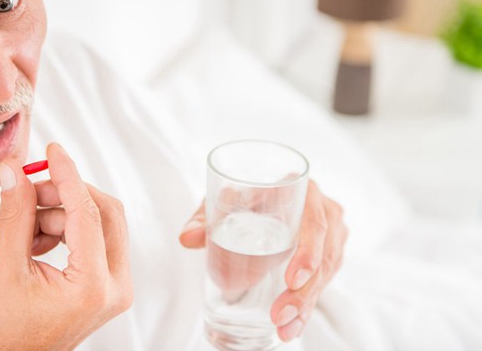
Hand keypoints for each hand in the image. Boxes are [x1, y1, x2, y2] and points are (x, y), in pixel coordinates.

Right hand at [0, 143, 132, 350]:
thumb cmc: (10, 332)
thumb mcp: (5, 269)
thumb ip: (14, 216)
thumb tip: (15, 172)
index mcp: (93, 286)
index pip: (86, 213)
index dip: (68, 176)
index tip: (54, 150)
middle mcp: (116, 286)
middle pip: (106, 212)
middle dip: (68, 193)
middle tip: (32, 186)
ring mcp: (118, 285)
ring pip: (101, 222)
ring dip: (63, 212)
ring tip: (26, 227)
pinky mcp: (110, 283)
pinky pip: (97, 237)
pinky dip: (68, 228)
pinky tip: (37, 239)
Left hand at [179, 179, 346, 341]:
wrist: (267, 197)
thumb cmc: (249, 195)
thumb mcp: (227, 199)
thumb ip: (206, 216)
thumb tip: (187, 237)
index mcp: (306, 190)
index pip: (315, 222)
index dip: (308, 252)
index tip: (292, 280)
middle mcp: (326, 212)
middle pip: (324, 256)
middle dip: (303, 292)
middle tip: (280, 315)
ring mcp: (331, 237)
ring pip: (325, 275)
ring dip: (305, 304)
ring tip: (284, 328)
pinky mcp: (329, 256)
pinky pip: (323, 283)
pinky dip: (307, 306)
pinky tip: (292, 326)